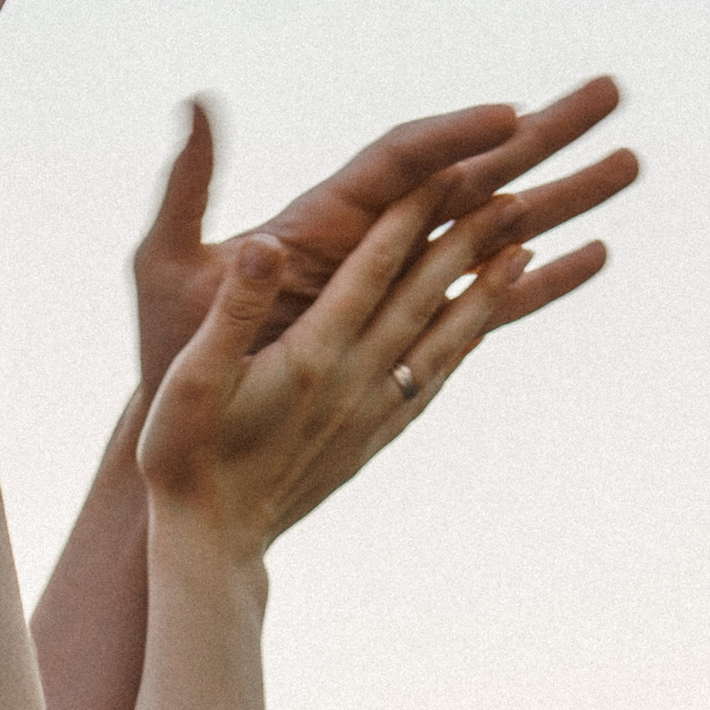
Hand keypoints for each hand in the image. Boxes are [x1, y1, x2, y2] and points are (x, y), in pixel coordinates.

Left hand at [130, 79, 638, 398]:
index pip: (403, 160)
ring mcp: (402, 279)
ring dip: (565, 194)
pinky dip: (542, 277)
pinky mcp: (416, 325)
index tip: (509, 115)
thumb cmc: (170, 350)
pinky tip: (597, 256)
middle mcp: (374, 236)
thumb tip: (197, 103)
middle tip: (612, 89)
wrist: (192, 423)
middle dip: (543, 133)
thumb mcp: (161, 264)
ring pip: (498, 226)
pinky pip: (491, 298)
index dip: (456, 134)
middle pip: (473, 169)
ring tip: (634, 162)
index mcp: (325, 216)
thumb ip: (185, 190)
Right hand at [136, 182, 552, 560]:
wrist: (210, 541)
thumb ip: (234, 309)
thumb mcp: (192, 377)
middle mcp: (353, 383)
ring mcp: (368, 415)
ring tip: (526, 250)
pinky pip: (430, 383)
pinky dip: (462, 347)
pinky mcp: (371, 441)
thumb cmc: (184, 454)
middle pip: (422, 298)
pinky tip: (479, 330)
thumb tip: (265, 245)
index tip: (450, 168)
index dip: (411, 217)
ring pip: (441, 340)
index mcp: (311, 357)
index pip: (371, 270)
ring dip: (484, 293)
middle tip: (517, 193)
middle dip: (468, 242)